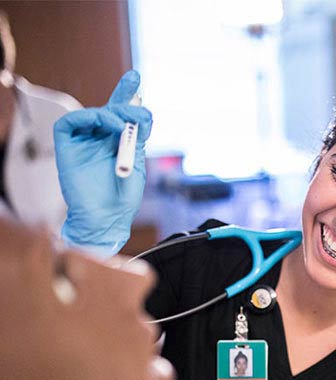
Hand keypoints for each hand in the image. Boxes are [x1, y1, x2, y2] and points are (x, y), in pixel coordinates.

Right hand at [54, 70, 152, 257]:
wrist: (107, 219)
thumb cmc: (123, 198)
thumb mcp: (137, 163)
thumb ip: (137, 138)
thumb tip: (143, 114)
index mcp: (117, 144)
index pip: (121, 115)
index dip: (126, 95)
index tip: (136, 78)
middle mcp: (99, 141)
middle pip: (108, 109)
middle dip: (123, 100)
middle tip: (137, 107)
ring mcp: (83, 143)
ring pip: (93, 114)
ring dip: (111, 114)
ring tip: (124, 126)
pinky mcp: (66, 147)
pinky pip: (70, 122)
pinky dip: (89, 117)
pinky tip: (108, 126)